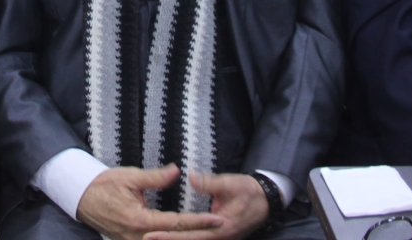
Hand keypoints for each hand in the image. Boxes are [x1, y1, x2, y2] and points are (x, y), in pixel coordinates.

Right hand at [76, 165, 223, 239]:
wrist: (81, 197)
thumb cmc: (105, 184)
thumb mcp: (131, 177)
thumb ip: (156, 178)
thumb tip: (177, 172)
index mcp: (139, 220)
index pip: (176, 224)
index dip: (198, 222)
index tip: (217, 219)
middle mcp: (138, 237)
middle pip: (175, 239)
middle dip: (199, 235)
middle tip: (221, 228)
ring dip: (186, 239)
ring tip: (207, 232)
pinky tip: (184, 236)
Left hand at [142, 172, 268, 239]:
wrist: (267, 200)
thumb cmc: (249, 191)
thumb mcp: (230, 184)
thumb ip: (210, 183)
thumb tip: (192, 178)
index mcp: (220, 228)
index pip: (188, 235)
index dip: (168, 236)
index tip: (150, 235)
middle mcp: (217, 238)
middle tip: (144, 239)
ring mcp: (218, 238)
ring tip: (152, 239)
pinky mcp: (217, 235)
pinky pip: (197, 239)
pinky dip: (183, 238)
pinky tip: (171, 236)